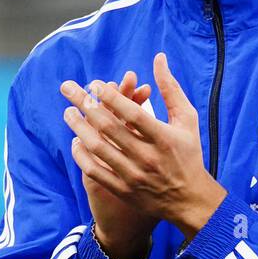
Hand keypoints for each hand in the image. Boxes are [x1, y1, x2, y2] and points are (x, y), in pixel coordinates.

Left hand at [61, 52, 225, 244]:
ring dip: (78, 128)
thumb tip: (158, 58)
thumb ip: (170, 88)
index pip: (132, 114)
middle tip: (68, 90)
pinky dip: (81, 156)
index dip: (111, 97)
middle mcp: (147, 157)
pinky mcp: (123, 191)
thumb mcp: (186, 118)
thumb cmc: (188, 153)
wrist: (189, 200)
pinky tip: (75, 141)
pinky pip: (95, 171)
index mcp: (163, 138)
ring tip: (68, 113)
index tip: (94, 84)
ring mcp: (133, 176)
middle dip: (84, 105)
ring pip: (98, 149)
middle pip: (109, 127)